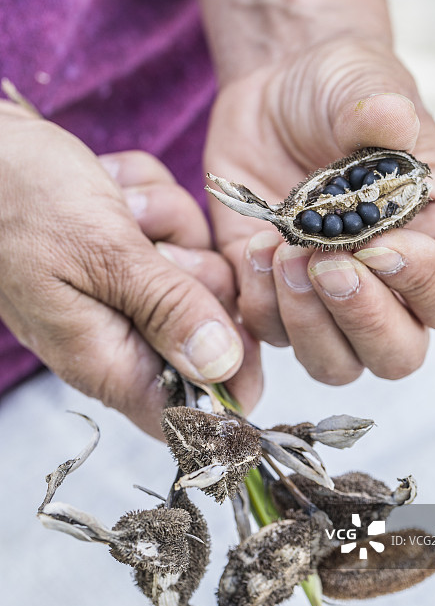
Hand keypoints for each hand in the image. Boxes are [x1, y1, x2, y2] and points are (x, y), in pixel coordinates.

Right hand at [0, 105, 260, 436]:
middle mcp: (122, 334)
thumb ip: (167, 309)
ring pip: (200, 268)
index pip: (187, 415)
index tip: (241, 324)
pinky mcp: (129, 254)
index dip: (230, 384)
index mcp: (108, 360)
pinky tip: (111, 190)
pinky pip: (177, 228)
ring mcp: (127, 292)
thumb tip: (223, 364)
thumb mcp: (103, 255)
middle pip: (211, 332)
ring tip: (117, 208)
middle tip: (150, 248)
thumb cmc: (18, 199)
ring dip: (170, 225)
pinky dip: (152, 201)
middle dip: (197, 275)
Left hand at [205, 37, 434, 383]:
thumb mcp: (364, 83)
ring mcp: (333, 302)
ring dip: (306, 322)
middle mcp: (392, 287)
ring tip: (284, 251)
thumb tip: (391, 122)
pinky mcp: (279, 300)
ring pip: (334, 362)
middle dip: (361, 319)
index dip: (423, 285)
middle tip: (326, 264)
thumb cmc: (339, 90)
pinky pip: (272, 336)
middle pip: (396, 354)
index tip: (378, 244)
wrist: (276, 96)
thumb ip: (380, 106)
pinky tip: (257, 247)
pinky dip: (260, 304)